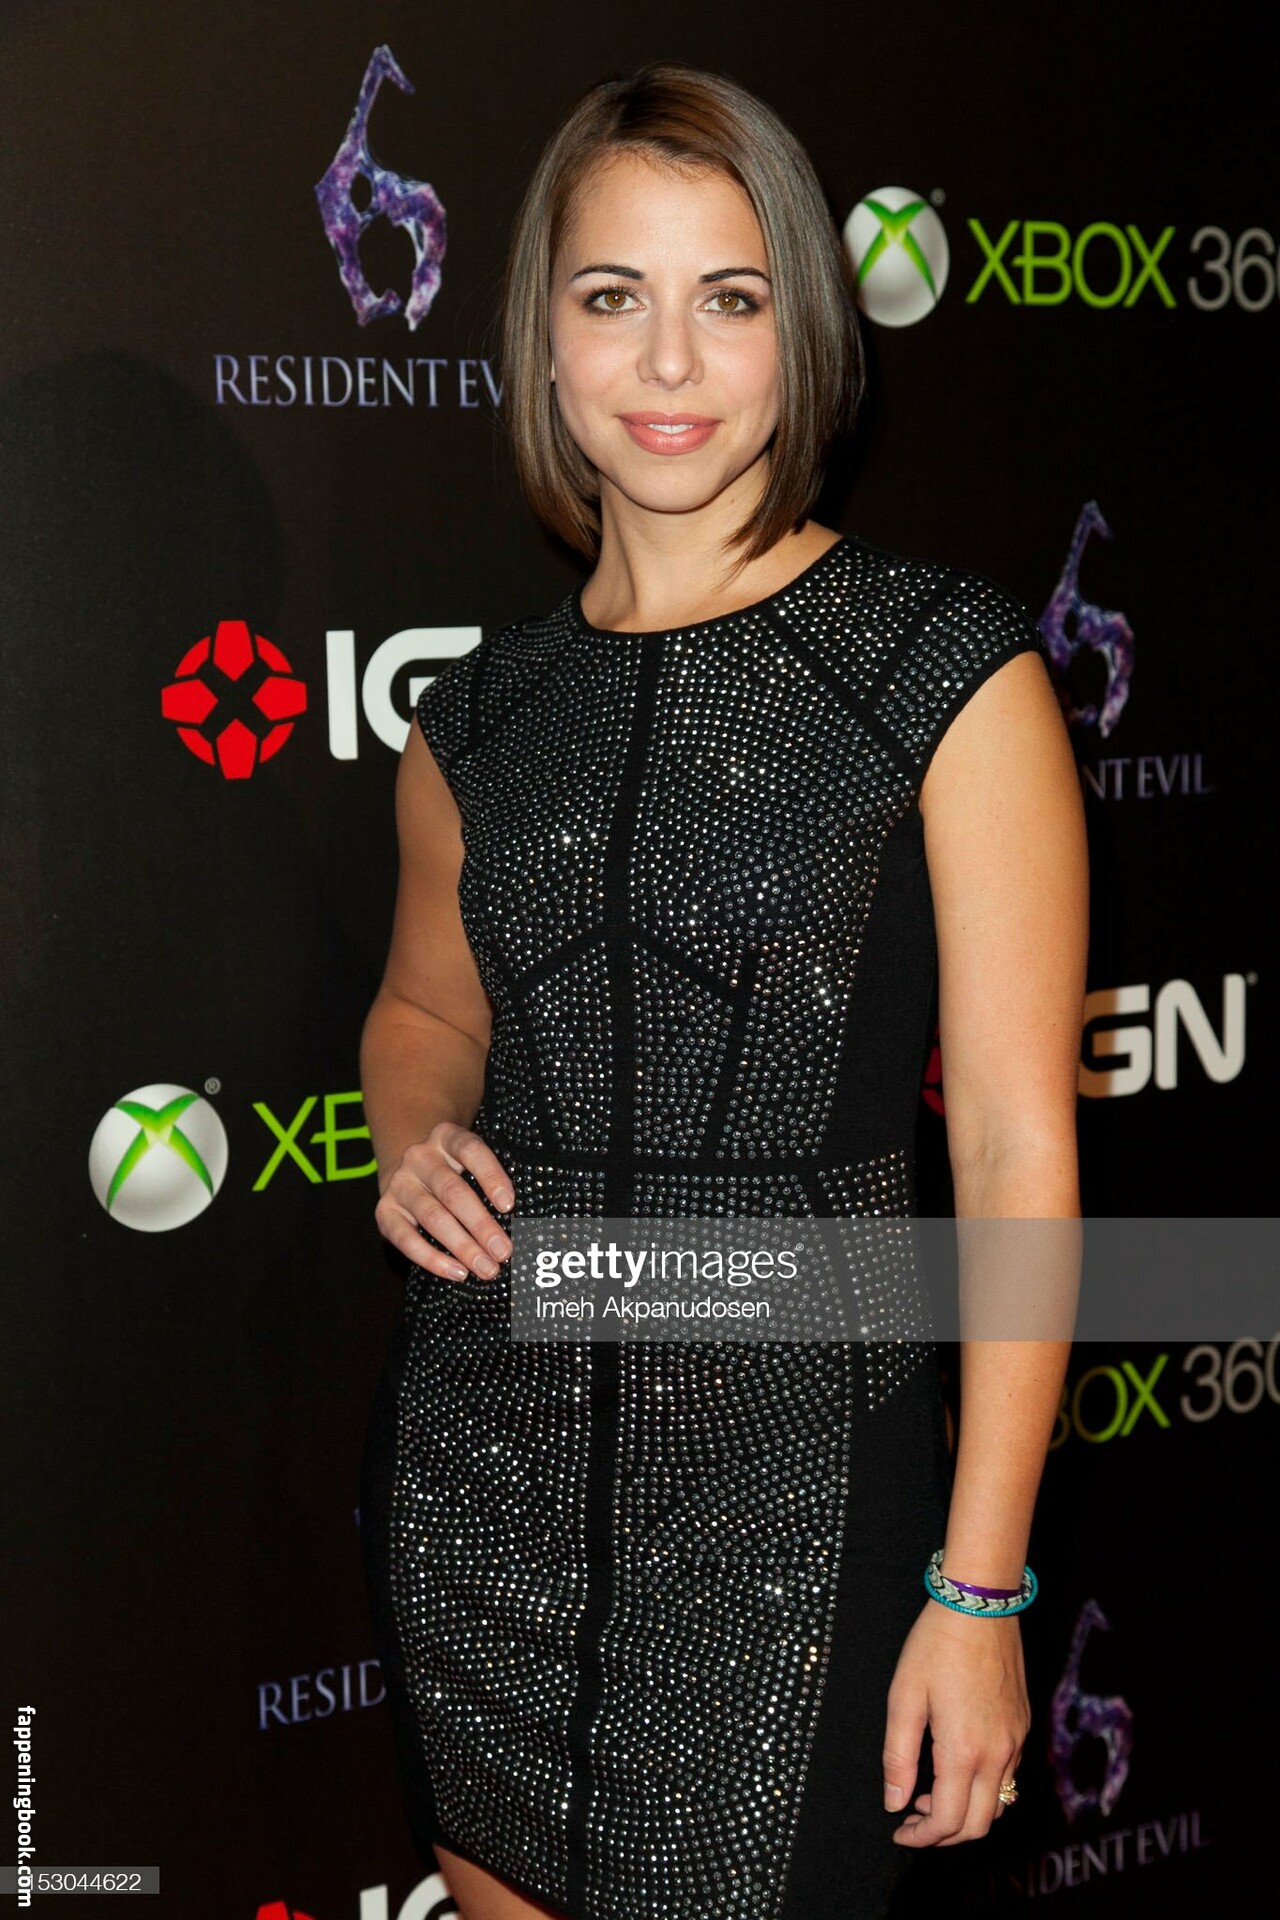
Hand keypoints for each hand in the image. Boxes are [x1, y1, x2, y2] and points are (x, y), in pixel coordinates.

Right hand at [374, 1122, 514, 1281]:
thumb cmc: (453, 1168)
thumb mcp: (468, 1159)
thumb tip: (523, 1220)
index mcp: (446, 1137)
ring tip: (486, 1268)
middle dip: (481, 1225)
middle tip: (503, 1251)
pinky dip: (432, 1259)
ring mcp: (399, 1183)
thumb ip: (488, 1179)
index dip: (491, 1176)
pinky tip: (457, 1272)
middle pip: (452, 1191)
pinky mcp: (384, 1210)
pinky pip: (405, 1239)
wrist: (405, 1166)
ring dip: (462, 1246)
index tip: (509, 1206)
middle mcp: (419, 1157)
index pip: (471, 1151)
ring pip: (432, 1216)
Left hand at [882, 1601, 1028, 1845]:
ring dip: (966, 1813)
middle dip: (945, 1835)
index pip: (948, 1821)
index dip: (921, 1837)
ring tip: (929, 1793)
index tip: (898, 1830)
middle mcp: (999, 1754)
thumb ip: (897, 1756)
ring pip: (999, 1804)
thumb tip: (894, 1803)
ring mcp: (1016, 1740)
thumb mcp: (904, 1697)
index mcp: (965, 1751)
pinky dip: (983, 1789)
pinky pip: (1008, 1776)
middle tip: (913, 1820)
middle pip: (980, 1825)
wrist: (981, 1602)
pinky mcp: (1023, 1725)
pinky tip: (955, 1765)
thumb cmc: (936, 1645)